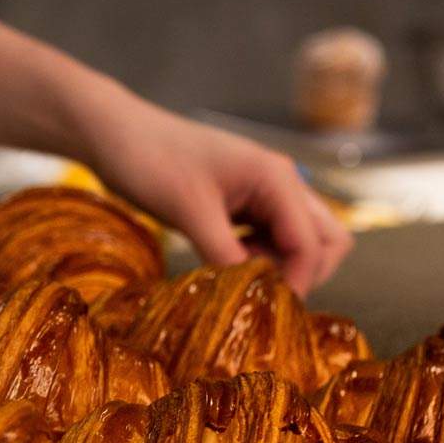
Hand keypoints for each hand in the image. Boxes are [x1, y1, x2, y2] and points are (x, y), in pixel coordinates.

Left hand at [81, 93, 350, 294]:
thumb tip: (254, 295)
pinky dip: (258, 256)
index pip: (314, 242)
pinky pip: (271, 237)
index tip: (267, 307)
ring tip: (232, 269)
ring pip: (299, 240)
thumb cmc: (151, 161)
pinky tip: (223, 259)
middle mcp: (281, 182)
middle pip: (326, 240)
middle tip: (257, 288)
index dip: (298, 280)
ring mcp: (264, 192)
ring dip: (278, 264)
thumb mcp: (188, 211)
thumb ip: (224, 254)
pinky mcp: (245, 202)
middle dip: (302, 272)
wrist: (117, 135)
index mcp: (276, 178)